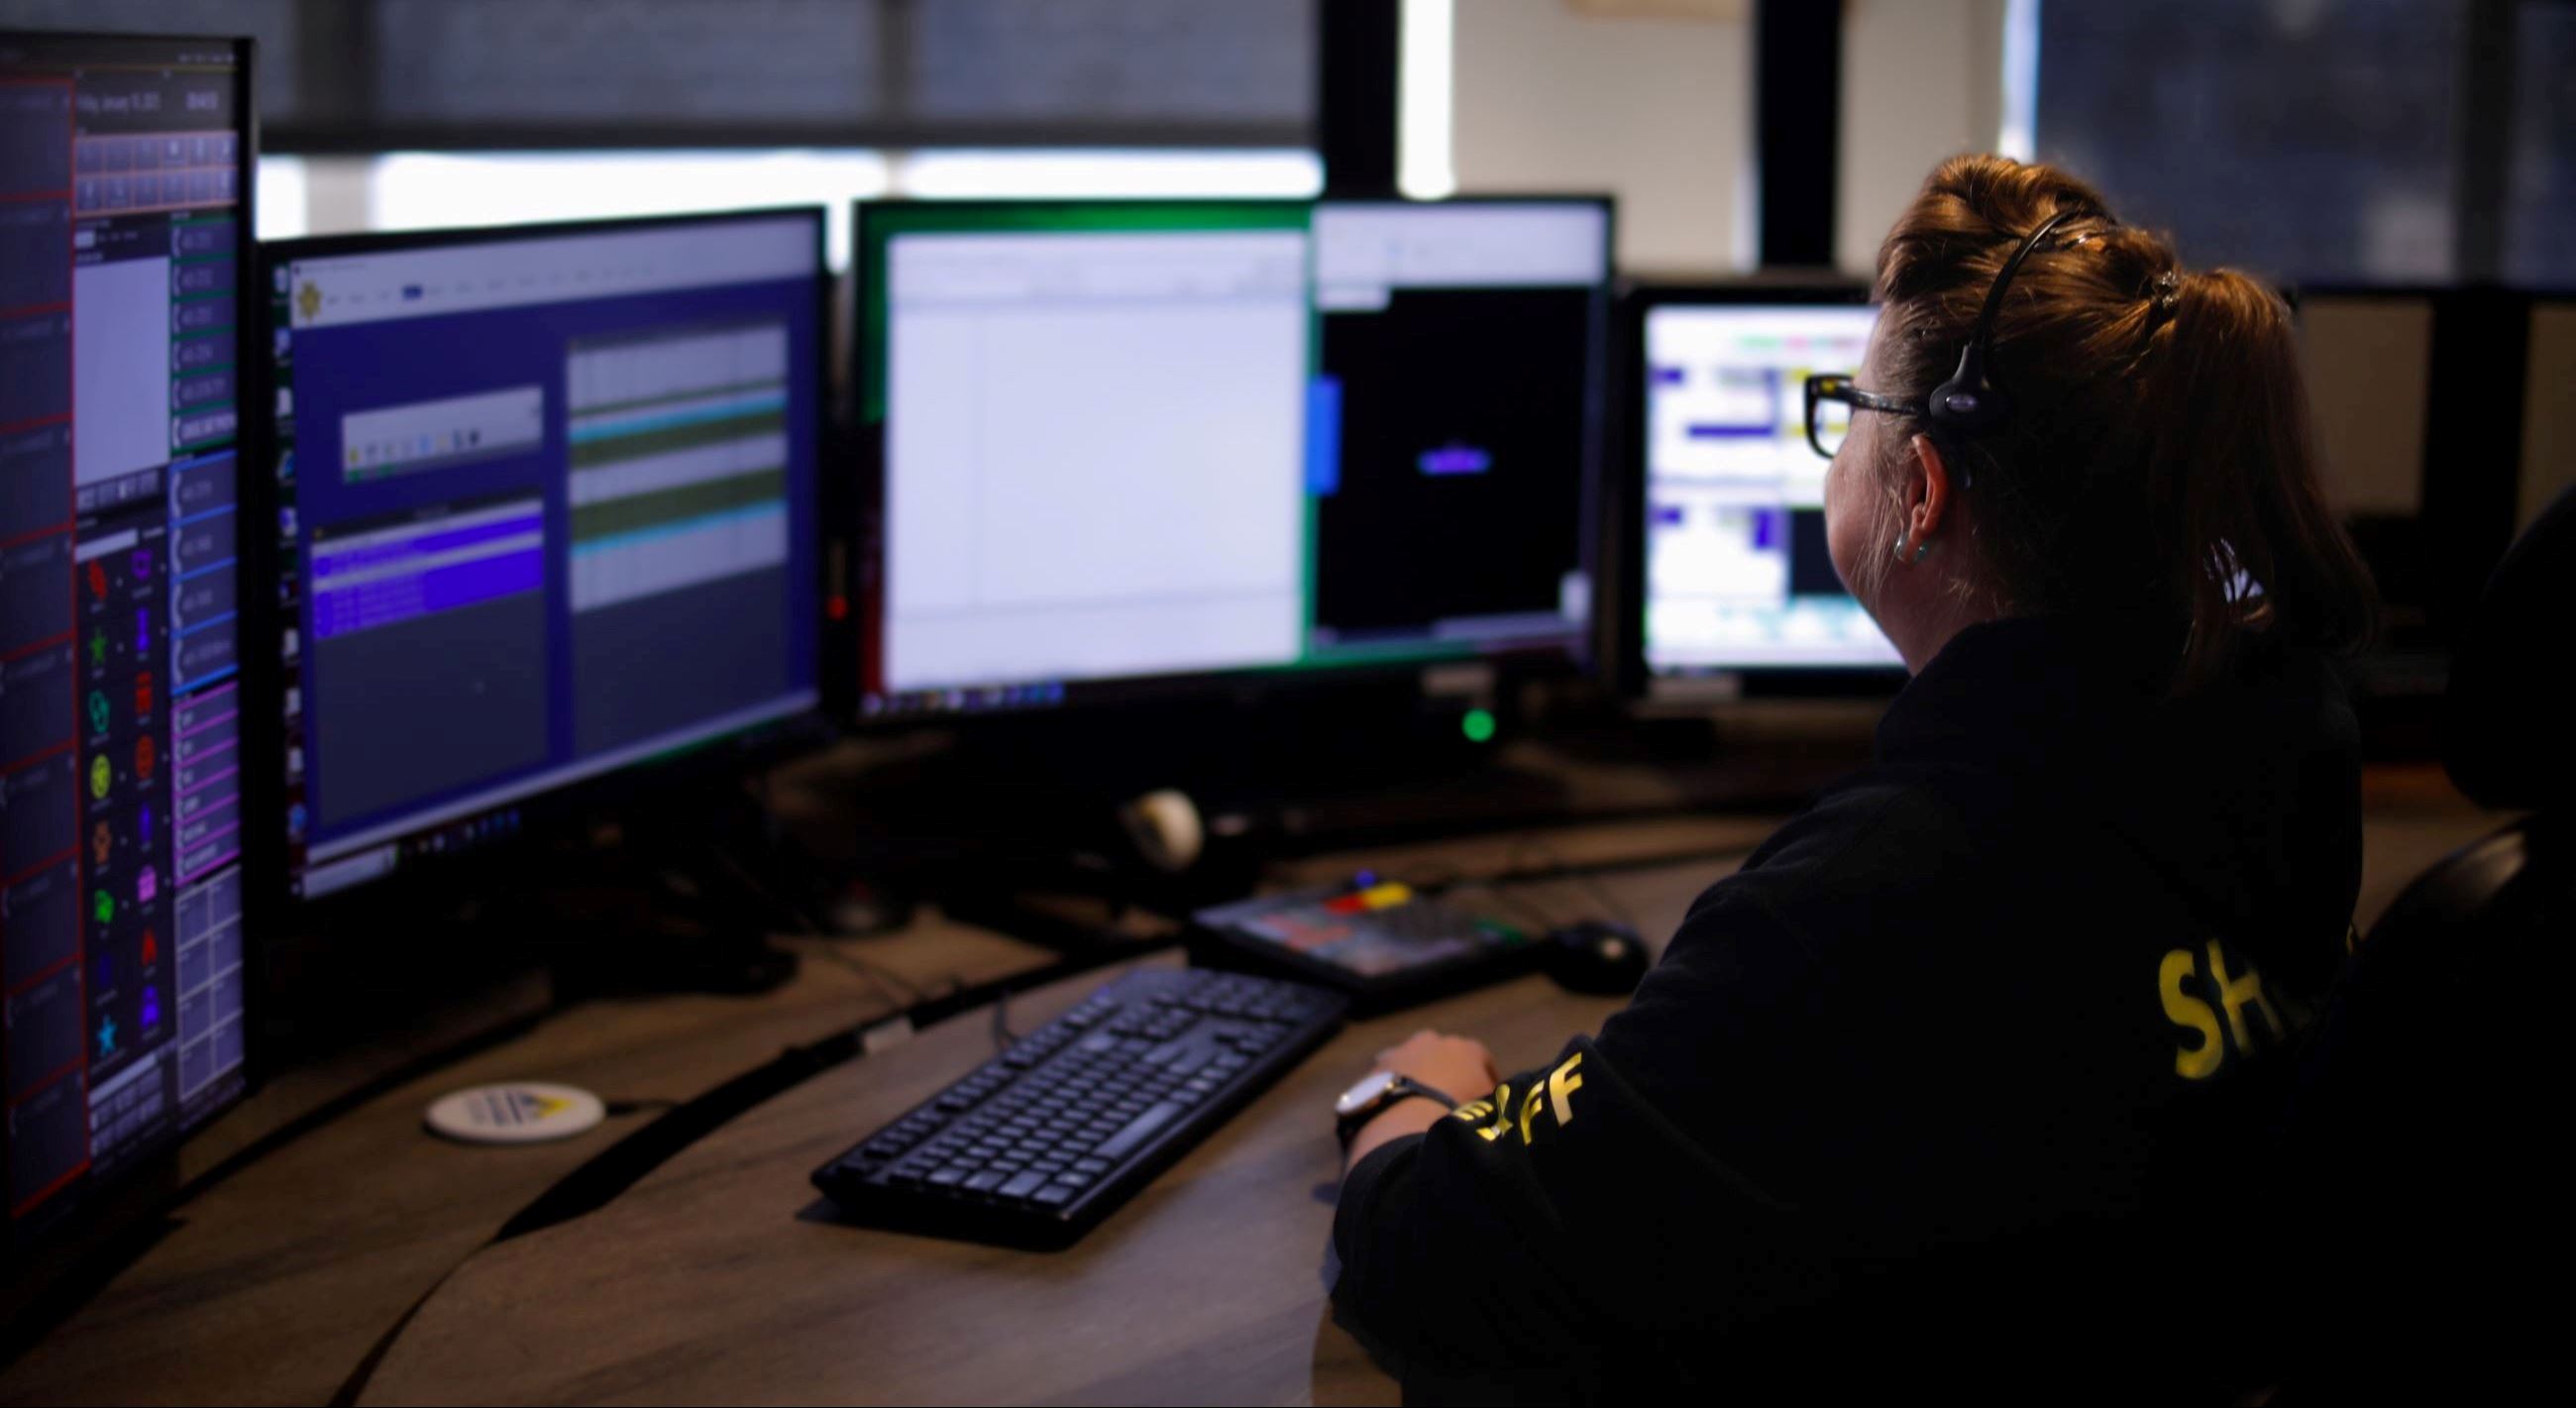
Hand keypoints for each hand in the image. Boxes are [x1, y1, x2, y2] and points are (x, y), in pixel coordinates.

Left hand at [1340, 1031, 1500, 1170]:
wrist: (1407, 1119)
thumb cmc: (1458, 1114)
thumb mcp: (1487, 1108)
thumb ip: (1492, 1100)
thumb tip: (1493, 1105)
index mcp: (1466, 1048)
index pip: (1482, 1059)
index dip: (1487, 1078)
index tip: (1487, 1095)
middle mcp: (1433, 1041)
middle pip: (1444, 1053)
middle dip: (1447, 1069)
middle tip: (1448, 1095)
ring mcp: (1402, 1051)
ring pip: (1412, 1059)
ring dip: (1417, 1073)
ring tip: (1418, 1099)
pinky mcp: (1376, 1068)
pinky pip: (1389, 1075)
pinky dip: (1394, 1085)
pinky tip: (1395, 1103)